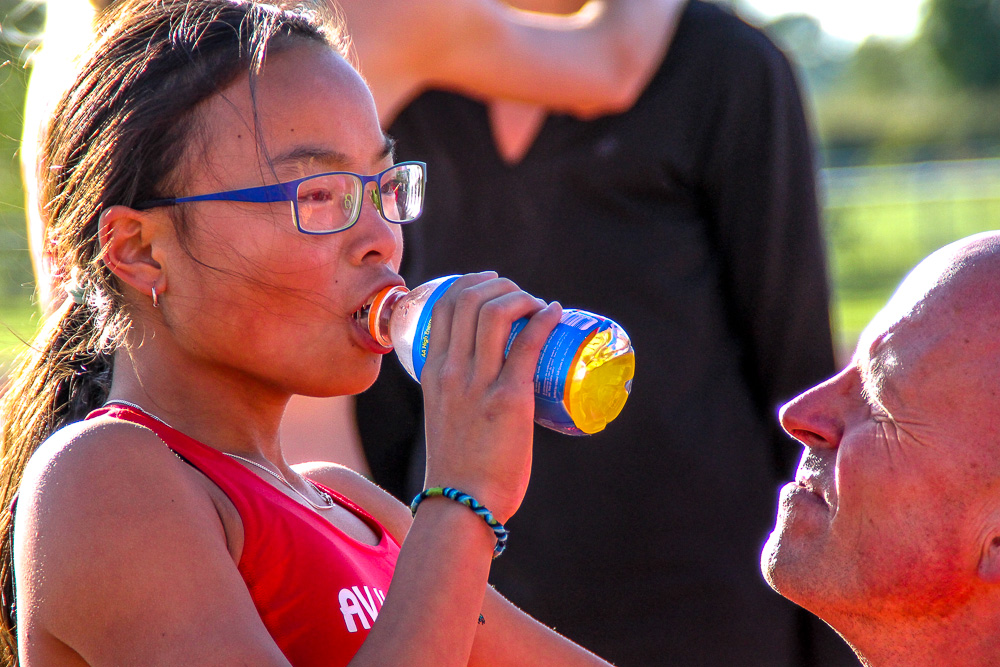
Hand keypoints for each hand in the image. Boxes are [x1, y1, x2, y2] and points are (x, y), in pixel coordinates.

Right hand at [418, 272, 561, 522]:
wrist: (462, 504)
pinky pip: (528, 344)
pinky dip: (545, 319)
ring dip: (522, 296)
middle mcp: (451, 370)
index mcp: (432, 371)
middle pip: (470, 299)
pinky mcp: (508, 399)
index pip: (443, 305)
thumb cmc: (459, 466)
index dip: (470, 283)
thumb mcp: (444, 414)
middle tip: (520, 294)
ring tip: (537, 303)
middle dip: (499, 283)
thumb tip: (488, 379)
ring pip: (496, 312)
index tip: (492, 285)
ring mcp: (478, 383)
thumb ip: (457, 393)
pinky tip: (556, 313)